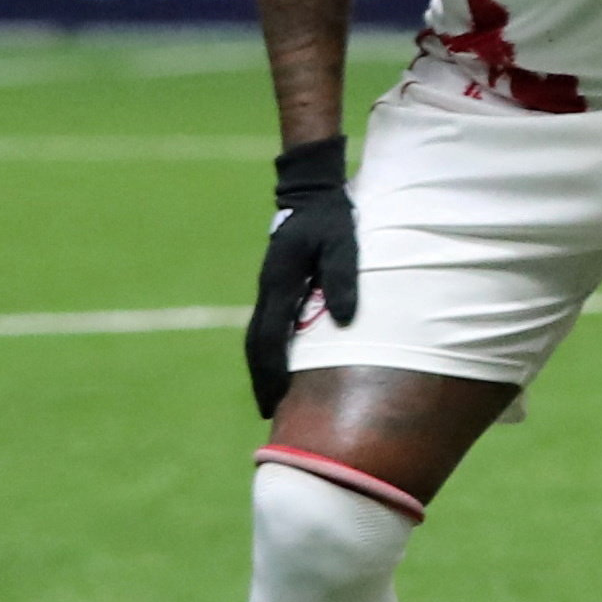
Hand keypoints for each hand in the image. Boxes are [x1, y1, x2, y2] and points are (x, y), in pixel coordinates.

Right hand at [247, 137, 359, 419]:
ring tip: (272, 396)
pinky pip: (268, 324)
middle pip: (256, 345)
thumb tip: (346, 321)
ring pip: (258, 336)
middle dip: (262, 379)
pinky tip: (284, 363)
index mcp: (280, 284)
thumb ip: (343, 279)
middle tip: (269, 412)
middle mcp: (269, 290)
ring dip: (263, 367)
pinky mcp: (278, 285)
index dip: (272, 373)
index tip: (274, 401)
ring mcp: (270, 288)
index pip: (270, 339)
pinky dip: (271, 349)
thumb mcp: (343, 244)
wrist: (311, 190)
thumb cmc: (332, 217)